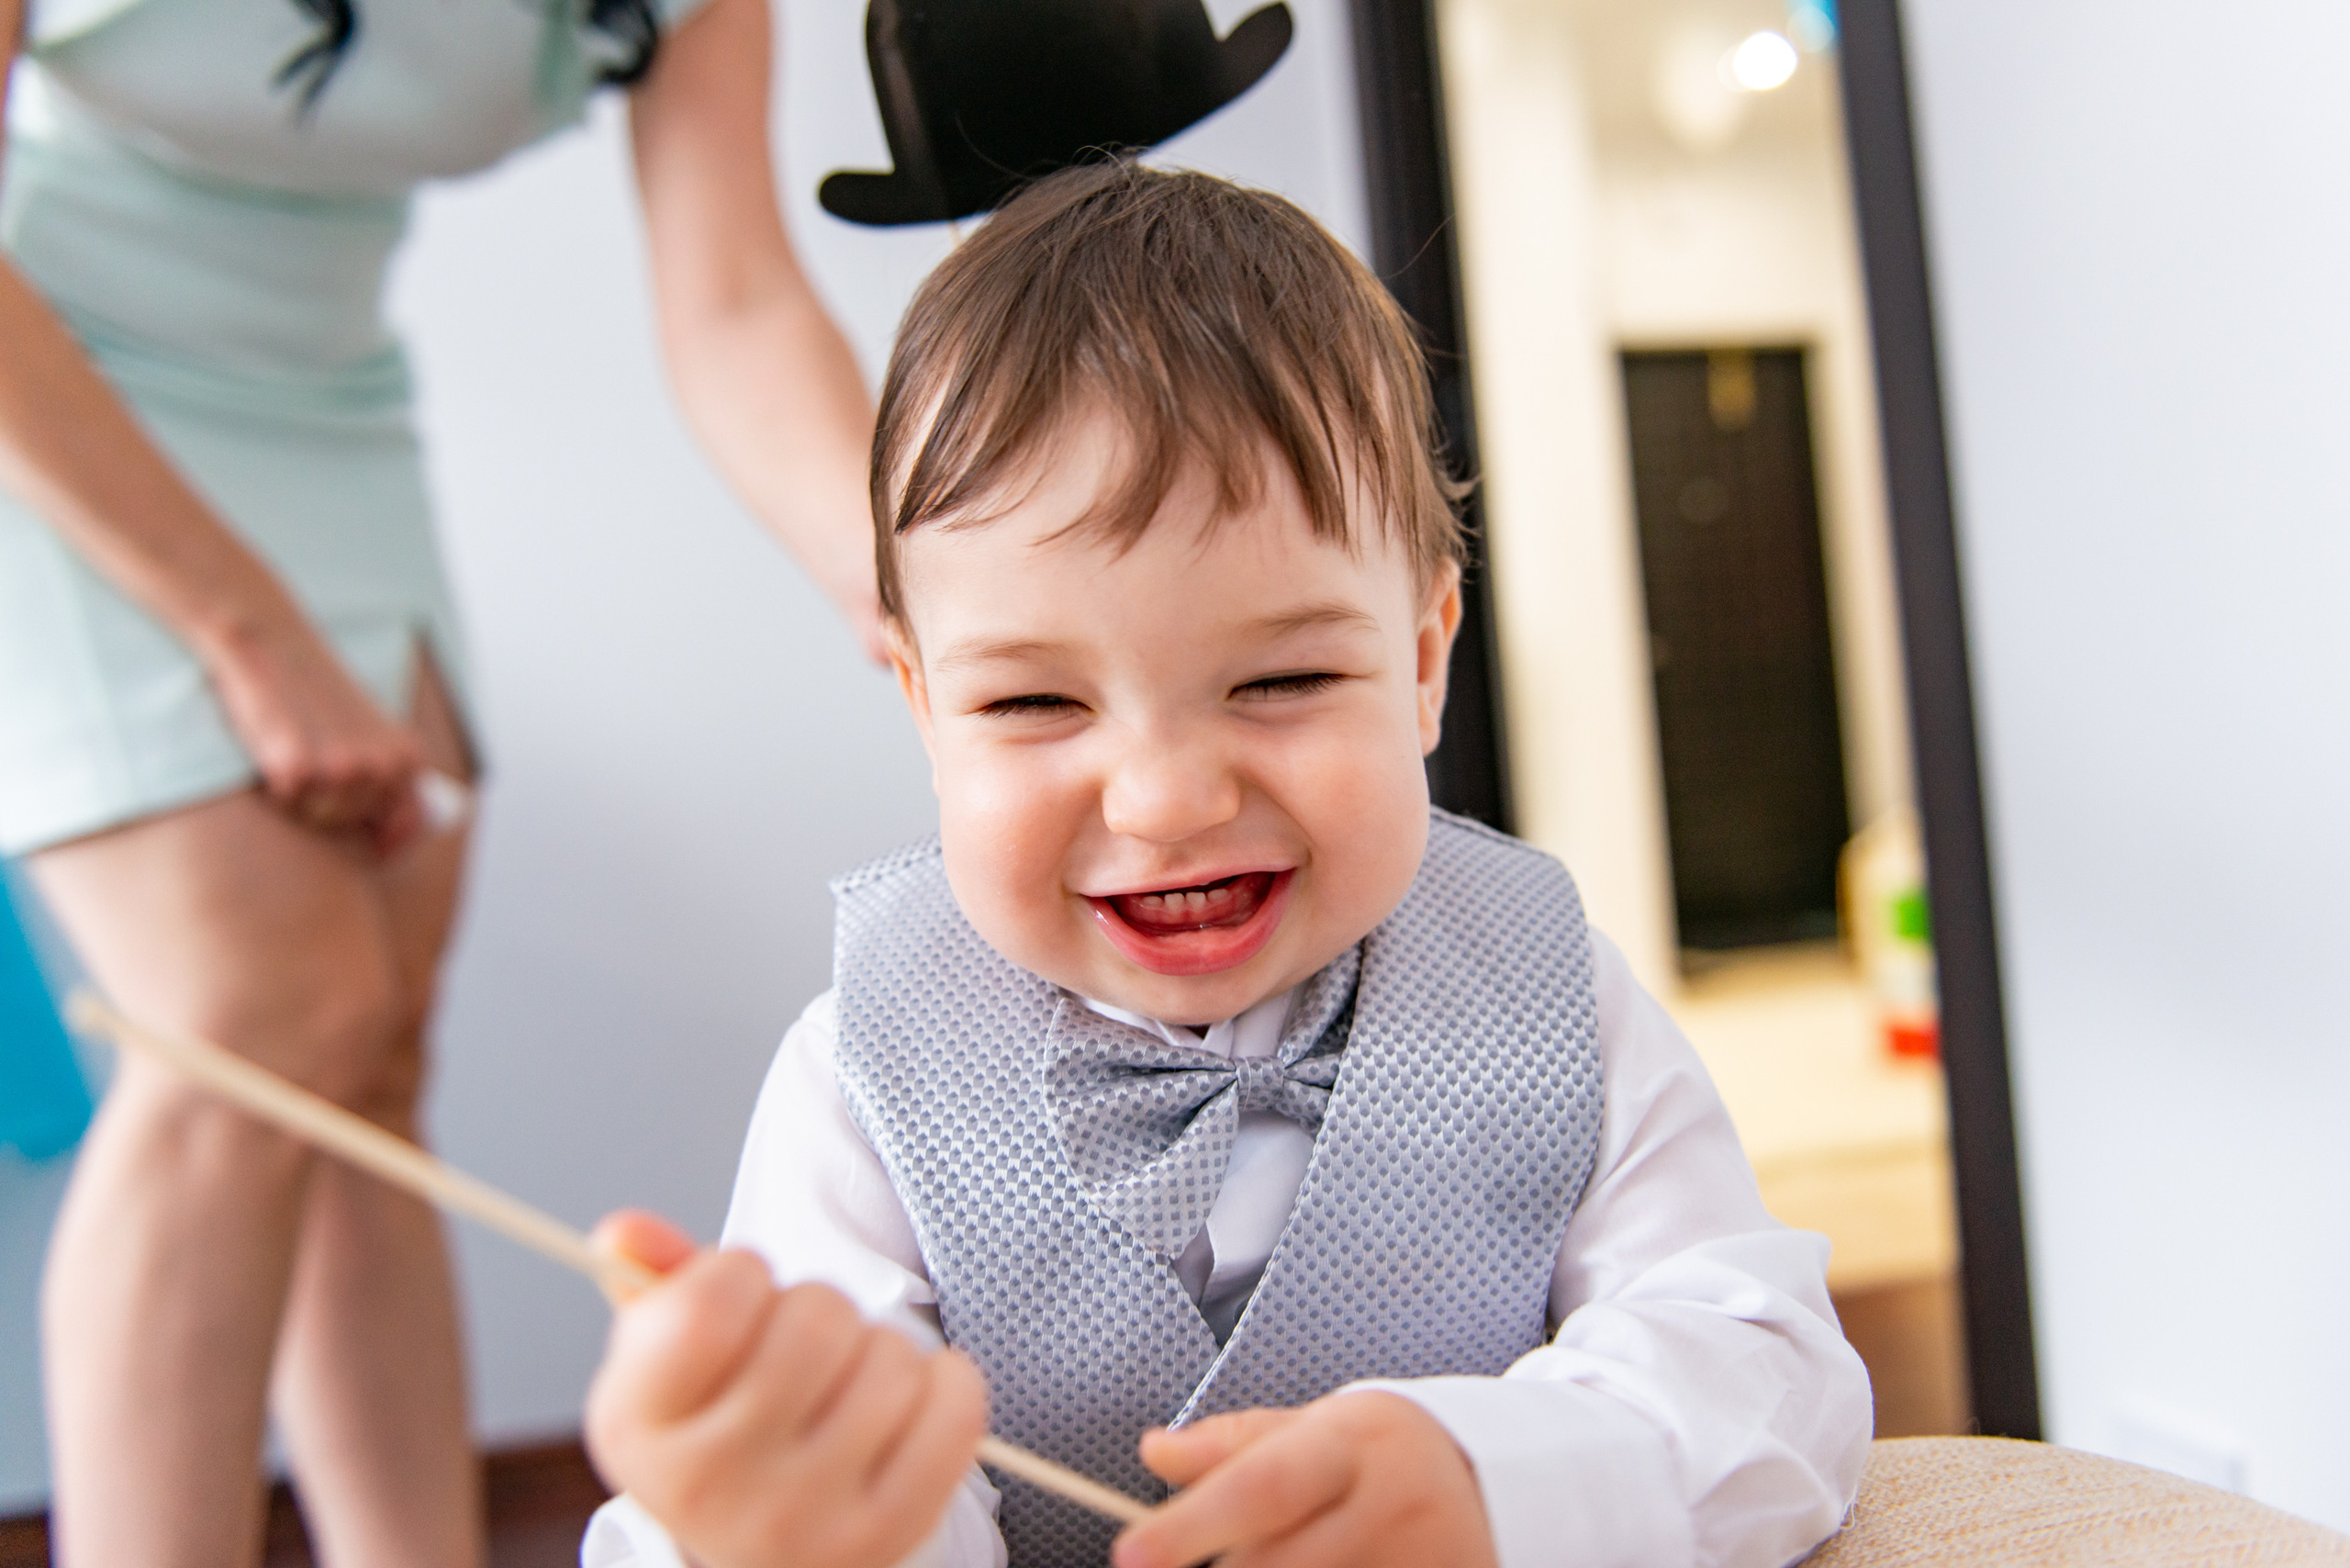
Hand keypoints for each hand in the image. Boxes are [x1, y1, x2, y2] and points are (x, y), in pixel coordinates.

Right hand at [202, 612, 424, 854]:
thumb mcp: (370, 732)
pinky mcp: (297, 768)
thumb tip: (391, 838)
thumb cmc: (320, 693)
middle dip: (331, 805)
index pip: (410, 823)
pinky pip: (286, 800)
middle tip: (314, 759)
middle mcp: (383, 766)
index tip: (370, 842)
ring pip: (319, 817)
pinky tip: (276, 748)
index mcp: (408, 757)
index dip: (387, 839)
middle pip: (354, 823)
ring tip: (297, 750)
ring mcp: (342, 769)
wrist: (274, 644)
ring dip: (302, 796)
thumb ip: (387, 776)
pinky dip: (275, 783)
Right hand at [583, 1211, 990, 1567]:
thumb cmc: (724, 1432)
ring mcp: (800, 1520)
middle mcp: (707, 1487)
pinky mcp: (887, 1534)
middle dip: (820, 1309)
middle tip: (802, 1350)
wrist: (770, 1552)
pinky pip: (955, 1406)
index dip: (738, 1272)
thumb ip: (660, 1287)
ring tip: (845, 1388)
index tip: (740, 1295)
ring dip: (879, 1351)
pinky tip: (907, 1406)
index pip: (705, 1308)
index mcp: (636, 1428)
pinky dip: (946, 1383)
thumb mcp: (672, 1365)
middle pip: (815, 1319)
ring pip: (890, 1359)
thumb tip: (625, 1231)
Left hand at [1113, 1392, 1497, 1567]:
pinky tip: (1334, 1564)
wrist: (1495, 1484)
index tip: (1129, 1555)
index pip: (1261, 1486)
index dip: (1191, 1526)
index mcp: (1354, 1442)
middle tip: (1255, 1543)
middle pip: (1267, 1566)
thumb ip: (1230, 1444)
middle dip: (1234, 1565)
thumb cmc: (1382, 1453)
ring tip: (1308, 1548)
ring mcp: (1417, 1566)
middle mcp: (1392, 1506)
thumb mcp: (1314, 1426)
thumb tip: (1153, 1452)